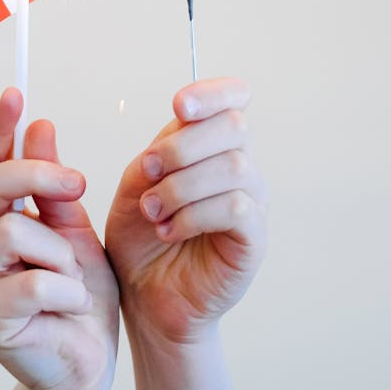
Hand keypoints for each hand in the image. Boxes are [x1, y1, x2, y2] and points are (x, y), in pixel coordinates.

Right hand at [0, 88, 118, 389]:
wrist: (86, 366)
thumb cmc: (79, 297)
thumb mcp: (75, 231)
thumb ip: (53, 186)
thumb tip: (39, 125)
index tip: (14, 92)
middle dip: (37, 175)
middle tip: (79, 183)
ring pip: (14, 232)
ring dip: (59, 254)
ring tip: (73, 280)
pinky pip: (34, 283)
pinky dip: (66, 292)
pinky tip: (70, 308)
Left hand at [105, 78, 266, 346]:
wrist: (142, 296)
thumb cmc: (140, 237)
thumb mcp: (137, 183)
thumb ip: (158, 150)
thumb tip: (181, 120)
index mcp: (210, 146)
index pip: (234, 98)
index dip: (213, 93)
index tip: (179, 107)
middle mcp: (239, 167)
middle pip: (234, 126)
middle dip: (182, 146)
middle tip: (148, 173)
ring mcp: (252, 203)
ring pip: (234, 167)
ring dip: (181, 186)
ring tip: (153, 212)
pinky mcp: (254, 239)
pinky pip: (237, 208)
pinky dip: (194, 215)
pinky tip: (169, 231)